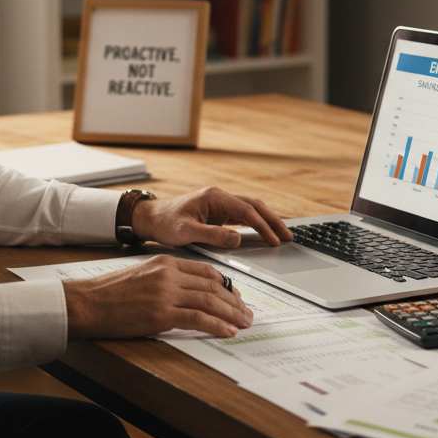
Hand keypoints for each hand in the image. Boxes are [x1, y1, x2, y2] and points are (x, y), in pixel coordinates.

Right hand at [63, 254, 252, 338]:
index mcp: (165, 263)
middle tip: (247, 313)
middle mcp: (169, 275)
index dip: (226, 285)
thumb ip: (165, 280)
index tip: (236, 296)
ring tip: (244, 323)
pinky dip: (217, 326)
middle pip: (213, 286)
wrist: (86, 303)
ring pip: (210, 301)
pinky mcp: (161, 314)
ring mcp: (166, 294)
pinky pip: (198, 319)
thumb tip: (186, 295)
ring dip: (232, 314)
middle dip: (234, 301)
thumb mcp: (141, 275)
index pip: (206, 271)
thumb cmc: (108, 293)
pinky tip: (228, 331)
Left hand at [133, 186, 292, 247]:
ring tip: (283, 234)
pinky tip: (265, 231)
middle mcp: (219, 197)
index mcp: (214, 197)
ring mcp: (219, 204)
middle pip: (254, 205)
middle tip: (288, 236)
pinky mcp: (217, 212)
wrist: (149, 218)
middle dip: (273, 220)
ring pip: (251, 209)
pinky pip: (242, 216)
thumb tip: (237, 238)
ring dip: (267, 220)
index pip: (246, 211)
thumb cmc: (164, 223)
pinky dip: (256, 222)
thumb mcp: (186, 232)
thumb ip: (212, 235)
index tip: (274, 240)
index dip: (262, 225)